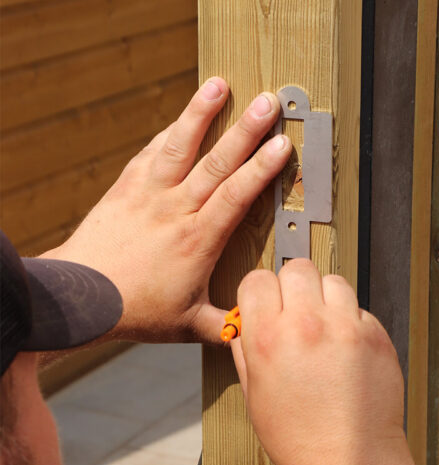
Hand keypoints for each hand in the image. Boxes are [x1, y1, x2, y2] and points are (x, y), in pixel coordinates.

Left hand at [43, 78, 290, 343]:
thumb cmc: (134, 309)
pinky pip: (150, 153)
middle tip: (267, 103)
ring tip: (219, 84)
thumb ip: (226, 325)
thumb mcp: (187, 325)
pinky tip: (179, 118)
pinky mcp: (126, 188)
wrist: (81, 296)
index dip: (261, 169)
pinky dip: (167, 132)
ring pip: (179, 146)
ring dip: (200, 113)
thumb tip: (254, 329)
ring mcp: (148, 195)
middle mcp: (175, 210)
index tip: (282, 146)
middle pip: (216, 163)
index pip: (236, 196)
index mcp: (197, 240)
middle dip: (246, 130)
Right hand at [231, 259, 431, 464]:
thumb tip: (244, 322)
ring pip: (332, 279)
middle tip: (295, 306)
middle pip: (297, 268)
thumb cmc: (301, 438)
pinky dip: (350, 318)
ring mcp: (345, 327)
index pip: (258, 279)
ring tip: (323, 323)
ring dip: (324, 296)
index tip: (264, 299)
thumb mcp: (253, 393)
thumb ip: (245, 348)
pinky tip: (344, 343)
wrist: (353, 463)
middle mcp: (307, 325)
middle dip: (292, 284)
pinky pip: (358, 306)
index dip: (258, 289)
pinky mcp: (375, 334)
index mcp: (269, 338)